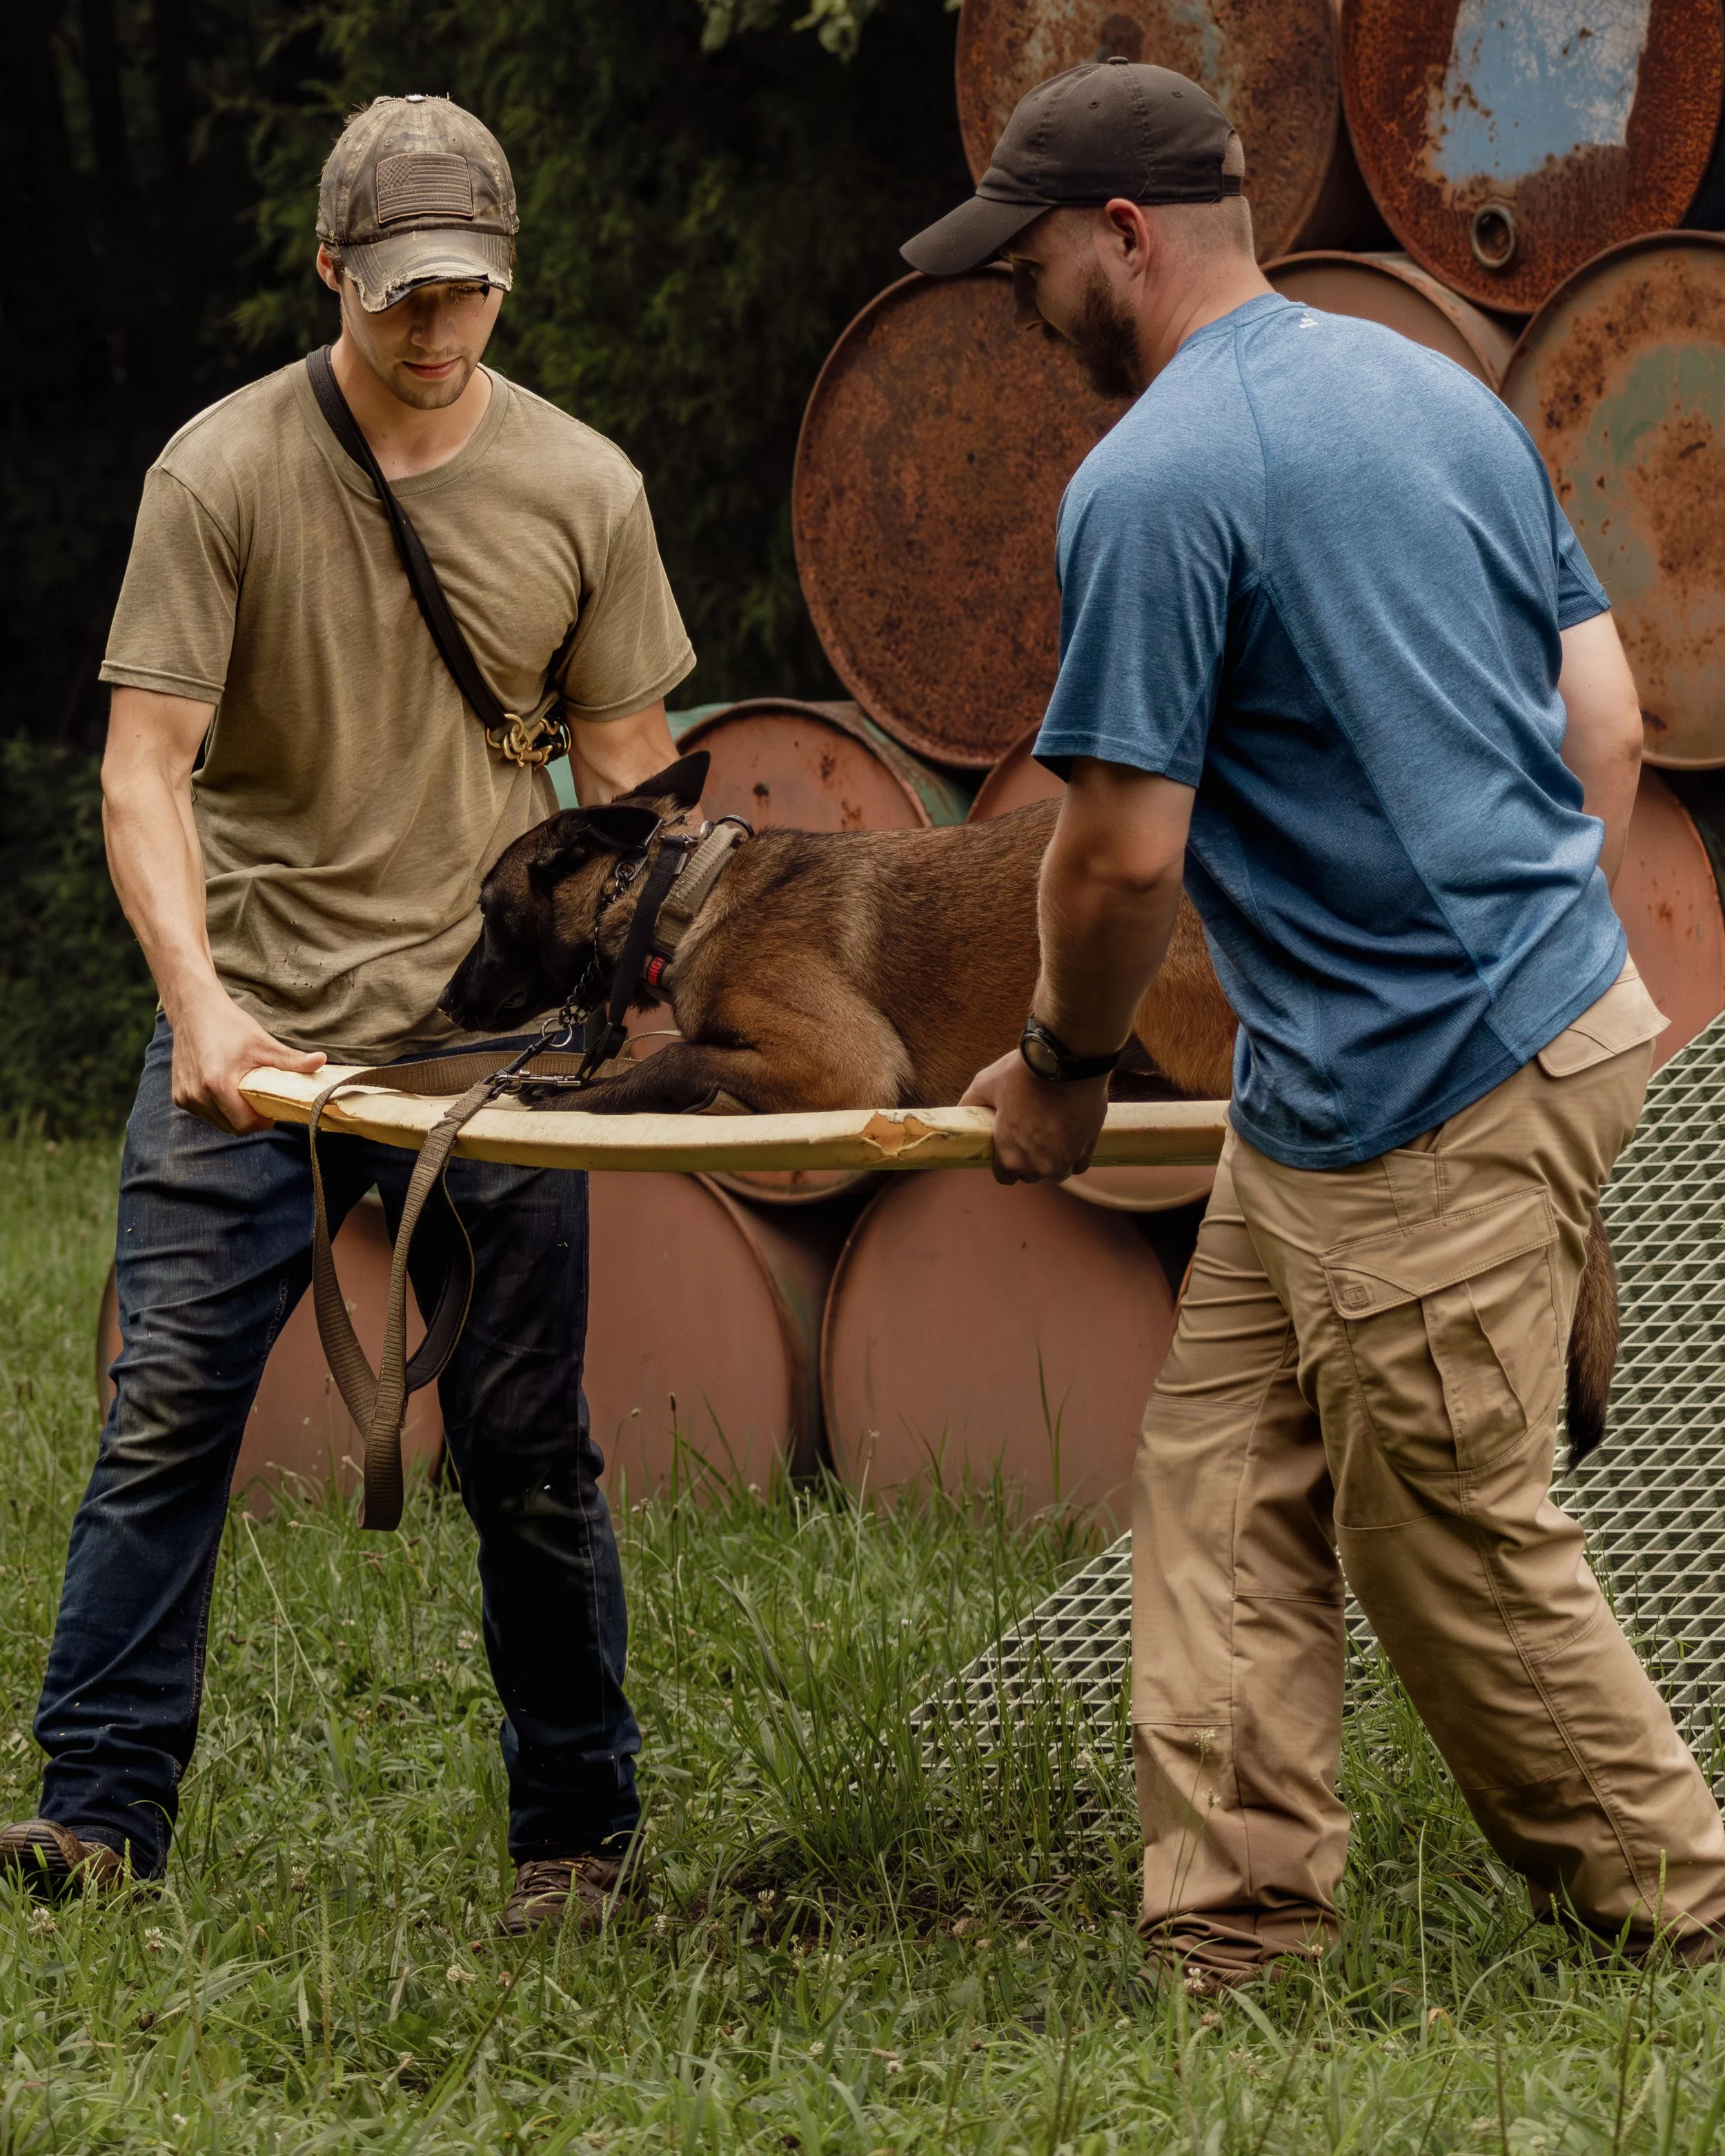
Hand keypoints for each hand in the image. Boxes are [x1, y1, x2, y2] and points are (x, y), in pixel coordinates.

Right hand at [168, 983, 325, 1135]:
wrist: (193, 1011)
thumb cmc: (229, 1025)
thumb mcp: (263, 1043)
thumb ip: (291, 1060)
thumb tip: (322, 1061)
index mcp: (217, 1084)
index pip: (244, 1124)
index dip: (262, 1122)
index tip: (271, 1110)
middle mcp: (197, 1095)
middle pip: (232, 1127)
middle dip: (249, 1120)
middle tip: (260, 1103)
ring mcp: (185, 1097)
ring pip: (218, 1123)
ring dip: (233, 1116)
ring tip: (244, 1096)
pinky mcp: (178, 1096)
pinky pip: (205, 1114)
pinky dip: (218, 1109)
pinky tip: (226, 1092)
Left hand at [961, 1048, 1109, 1185]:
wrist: (1066, 1059)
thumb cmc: (1023, 1073)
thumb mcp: (986, 1084)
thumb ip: (970, 1103)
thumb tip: (960, 1111)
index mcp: (1011, 1156)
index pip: (1005, 1177)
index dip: (1004, 1163)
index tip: (1007, 1147)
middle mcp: (1039, 1165)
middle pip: (1031, 1175)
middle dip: (1028, 1161)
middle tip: (1028, 1135)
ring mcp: (1066, 1158)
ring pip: (1057, 1172)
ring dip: (1053, 1160)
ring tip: (1050, 1137)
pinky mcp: (1088, 1147)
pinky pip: (1079, 1164)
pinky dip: (1075, 1154)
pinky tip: (1069, 1137)